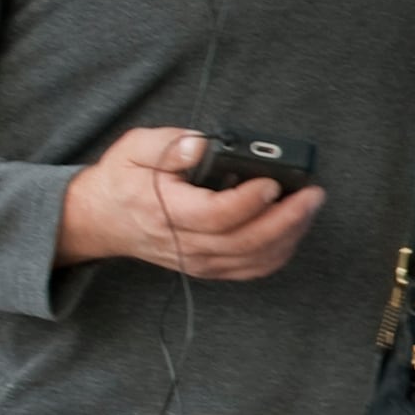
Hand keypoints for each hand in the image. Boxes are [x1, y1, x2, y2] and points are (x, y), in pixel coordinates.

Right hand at [54, 125, 325, 279]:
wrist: (102, 220)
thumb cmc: (122, 181)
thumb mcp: (134, 149)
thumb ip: (168, 145)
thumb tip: (200, 146)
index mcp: (166, 212)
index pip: (214, 215)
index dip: (247, 201)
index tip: (270, 182)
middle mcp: (185, 244)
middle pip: (244, 242)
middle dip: (286, 219)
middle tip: (312, 194)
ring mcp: (198, 261)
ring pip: (253, 259)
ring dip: (289, 236)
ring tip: (309, 207)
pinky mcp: (208, 268)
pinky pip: (250, 269)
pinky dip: (278, 253)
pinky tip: (294, 230)